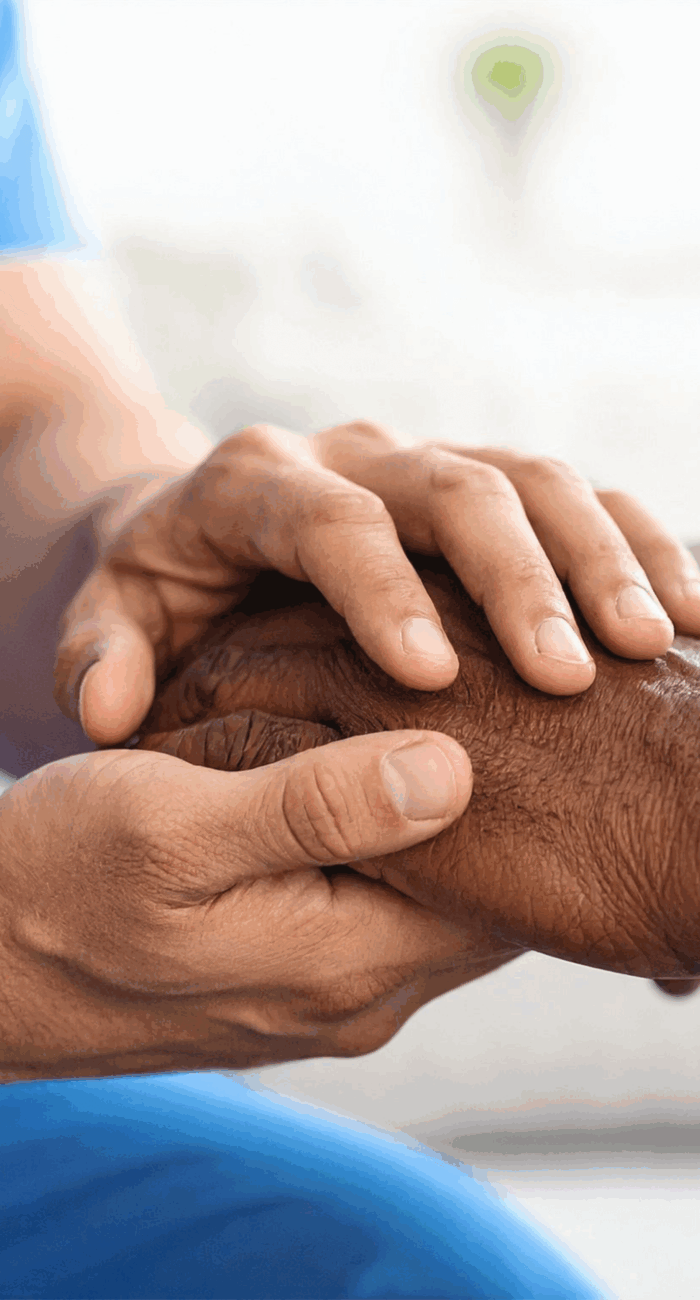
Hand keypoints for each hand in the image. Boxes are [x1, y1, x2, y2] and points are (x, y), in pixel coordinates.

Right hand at [0, 729, 506, 1080]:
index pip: (502, 887)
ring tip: (428, 722)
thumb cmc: (55, 880)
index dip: (522, 790)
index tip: (503, 695)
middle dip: (492, 804)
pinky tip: (362, 778)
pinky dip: (389, 844)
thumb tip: (455, 771)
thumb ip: (315, 805)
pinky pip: (381, 909)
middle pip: (480, 897)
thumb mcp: (174, 825)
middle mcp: (356, 998)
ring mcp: (326, 997)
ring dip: (439, 824)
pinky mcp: (292, 981)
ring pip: (433, 900)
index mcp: (345, 963)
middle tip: (480, 693)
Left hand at [55, 422, 699, 746]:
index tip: (428, 676)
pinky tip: (687, 616)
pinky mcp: (489, 487)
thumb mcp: (114, 617)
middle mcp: (359, 454)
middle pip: (457, 488)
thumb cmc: (166, 589)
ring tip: (651, 648)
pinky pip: (579, 496)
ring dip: (599, 562)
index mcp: (259, 481)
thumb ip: (102, 658)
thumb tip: (114, 714)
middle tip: (569, 674)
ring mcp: (432, 464)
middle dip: (519, 578)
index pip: (330, 519)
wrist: (212, 533)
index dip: (380, 590)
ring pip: (537, 481)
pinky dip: (636, 546)